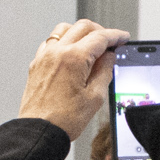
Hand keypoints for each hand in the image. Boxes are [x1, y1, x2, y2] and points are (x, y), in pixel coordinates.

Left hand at [16, 19, 129, 140]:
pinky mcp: (36, 65)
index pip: (100, 37)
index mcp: (73, 58)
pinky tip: (71, 54)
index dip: (116, 36)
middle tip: (110, 42)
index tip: (123, 38)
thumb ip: (105, 71)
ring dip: (80, 33)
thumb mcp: (95, 97)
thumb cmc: (63, 120)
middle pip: (82, 27)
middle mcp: (56, 53)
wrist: (38, 132)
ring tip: (91, 46)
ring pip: (64, 30)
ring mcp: (44, 58)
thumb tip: (109, 57)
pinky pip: (51, 43)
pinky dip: (64, 42)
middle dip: (100, 31)